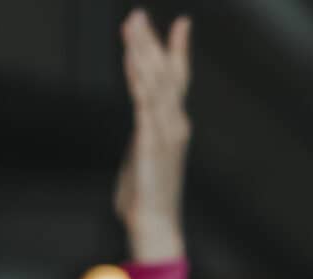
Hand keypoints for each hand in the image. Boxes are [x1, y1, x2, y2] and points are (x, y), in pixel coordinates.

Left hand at [113, 9, 190, 263]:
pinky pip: (144, 103)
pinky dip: (138, 78)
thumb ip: (146, 138)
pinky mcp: (151, 141)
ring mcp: (165, 131)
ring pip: (156, 81)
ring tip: (132, 26)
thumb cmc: (147, 196)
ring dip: (142, 51)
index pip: (178, 80)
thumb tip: (143, 132)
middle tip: (137, 14)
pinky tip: (132, 60)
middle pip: (166, 72)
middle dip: (151, 41)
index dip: (178, 50)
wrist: (155, 224)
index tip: (181, 23)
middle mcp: (175, 123)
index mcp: (174, 125)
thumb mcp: (146, 157)